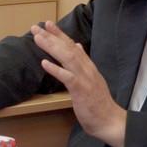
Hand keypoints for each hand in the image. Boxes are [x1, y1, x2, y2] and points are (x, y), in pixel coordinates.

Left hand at [32, 21, 125, 146]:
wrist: (110, 121)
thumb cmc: (98, 103)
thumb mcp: (92, 79)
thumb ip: (84, 63)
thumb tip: (77, 46)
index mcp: (88, 66)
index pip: (73, 46)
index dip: (60, 34)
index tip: (48, 25)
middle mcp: (87, 69)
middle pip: (68, 48)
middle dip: (51, 36)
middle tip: (36, 27)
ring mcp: (85, 78)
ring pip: (67, 58)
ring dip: (51, 46)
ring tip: (38, 38)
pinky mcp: (81, 90)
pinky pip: (67, 77)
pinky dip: (55, 69)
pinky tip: (44, 63)